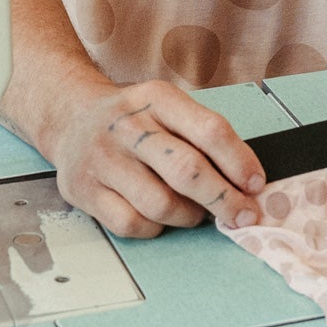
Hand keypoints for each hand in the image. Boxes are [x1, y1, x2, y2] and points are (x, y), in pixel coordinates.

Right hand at [47, 77, 265, 239]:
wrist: (70, 117)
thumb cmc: (133, 119)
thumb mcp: (167, 107)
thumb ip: (202, 135)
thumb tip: (245, 179)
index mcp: (157, 98)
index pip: (209, 130)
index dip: (239, 162)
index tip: (256, 185)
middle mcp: (128, 126)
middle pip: (187, 170)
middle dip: (223, 199)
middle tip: (243, 215)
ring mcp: (103, 159)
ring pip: (161, 203)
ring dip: (190, 216)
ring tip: (196, 212)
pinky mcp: (85, 190)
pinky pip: (132, 223)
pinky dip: (155, 228)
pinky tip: (160, 217)